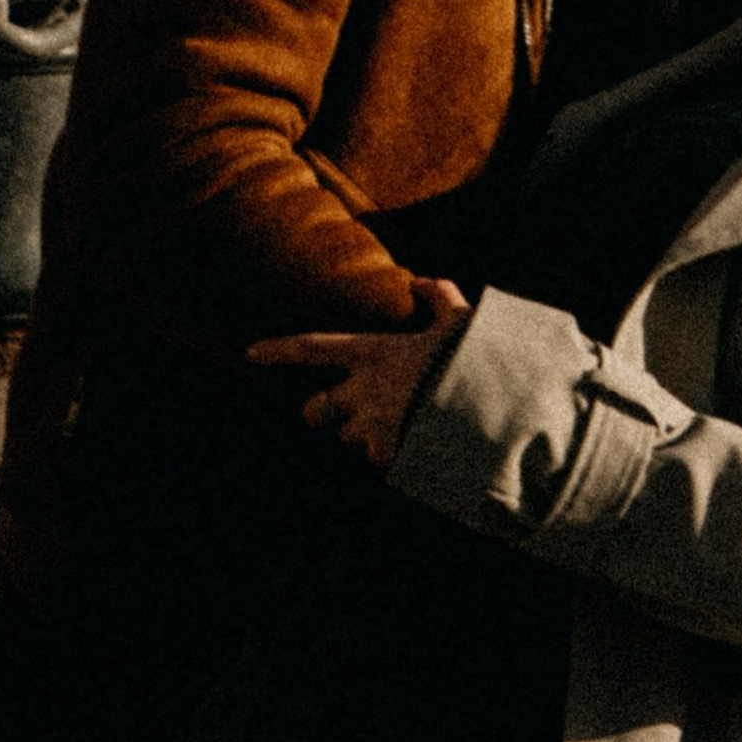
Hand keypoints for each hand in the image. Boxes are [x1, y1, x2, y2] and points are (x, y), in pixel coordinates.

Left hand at [247, 277, 470, 470]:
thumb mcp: (459, 321)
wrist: (489, 412)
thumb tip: (421, 281)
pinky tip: (415, 446)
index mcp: (372, 352)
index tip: (252, 353)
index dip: (280, 350)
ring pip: (348, 439)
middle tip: (333, 412)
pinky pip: (378, 460)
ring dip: (363, 435)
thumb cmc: (472, 360)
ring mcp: (373, 426)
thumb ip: (439, 297)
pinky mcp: (389, 455)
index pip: (313, 348)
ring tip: (395, 426)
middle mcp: (363, 391)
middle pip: (316, 409)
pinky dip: (391, 455)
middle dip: (319, 413)